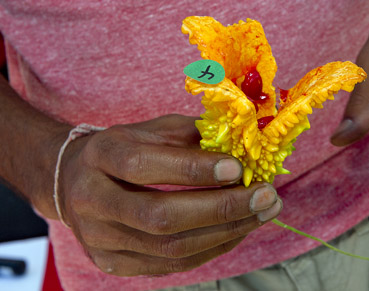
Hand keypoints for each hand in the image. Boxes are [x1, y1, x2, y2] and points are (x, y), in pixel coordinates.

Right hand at [56, 114, 281, 275]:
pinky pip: (172, 265)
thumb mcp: (153, 130)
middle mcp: (93, 200)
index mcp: (101, 156)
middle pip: (161, 216)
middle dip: (222, 208)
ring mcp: (101, 239)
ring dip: (227, 232)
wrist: (74, 183)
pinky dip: (213, 248)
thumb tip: (243, 147)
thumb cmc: (125, 149)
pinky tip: (239, 230)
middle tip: (266, 196)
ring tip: (263, 213)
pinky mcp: (114, 264)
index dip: (193, 170)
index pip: (144, 166)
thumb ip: (193, 137)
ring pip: (171, 247)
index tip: (238, 168)